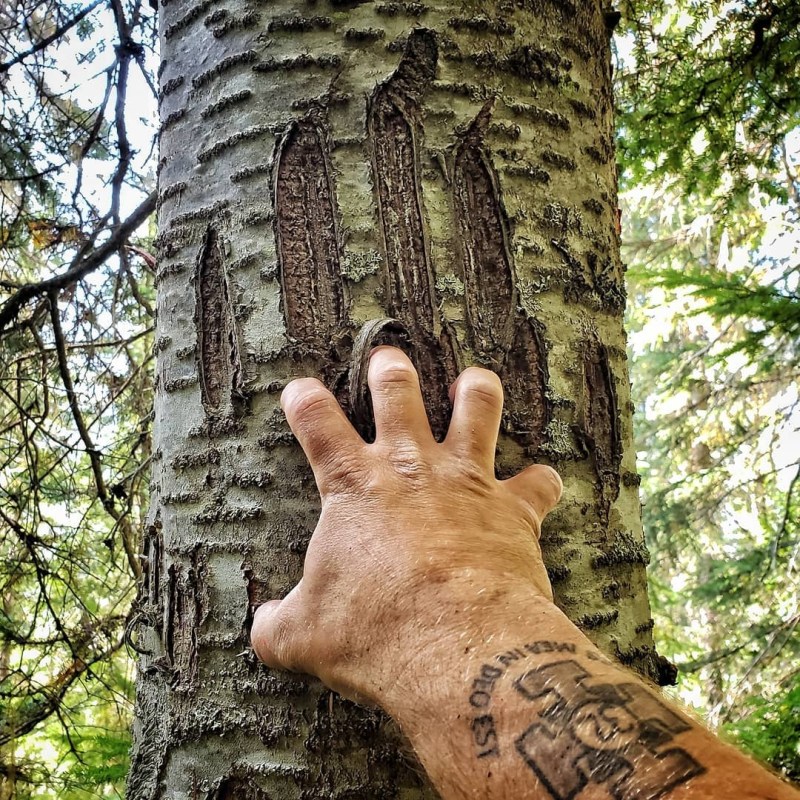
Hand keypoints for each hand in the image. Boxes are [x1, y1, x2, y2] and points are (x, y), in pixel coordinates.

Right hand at [250, 346, 561, 708]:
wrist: (457, 645)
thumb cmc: (377, 632)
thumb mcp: (304, 636)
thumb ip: (277, 625)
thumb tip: (261, 628)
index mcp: (354, 485)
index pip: (316, 422)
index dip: (304, 400)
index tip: (300, 389)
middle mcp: (410, 468)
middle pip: (398, 391)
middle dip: (390, 368)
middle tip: (388, 358)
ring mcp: (465, 481)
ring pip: (477, 408)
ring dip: (475, 390)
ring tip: (473, 381)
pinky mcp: (512, 509)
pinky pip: (538, 483)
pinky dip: (540, 482)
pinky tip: (541, 481)